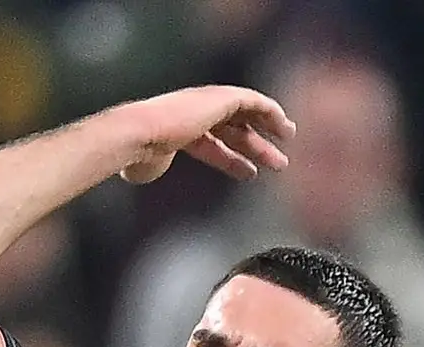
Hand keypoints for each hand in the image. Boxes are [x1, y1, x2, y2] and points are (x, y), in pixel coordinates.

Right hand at [115, 85, 293, 185]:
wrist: (140, 133)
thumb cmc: (137, 152)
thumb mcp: (144, 165)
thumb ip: (149, 166)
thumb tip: (145, 171)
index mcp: (176, 126)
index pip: (209, 142)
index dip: (230, 159)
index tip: (248, 172)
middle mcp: (194, 110)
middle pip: (232, 128)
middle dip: (254, 146)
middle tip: (276, 163)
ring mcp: (208, 101)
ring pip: (247, 115)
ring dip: (269, 132)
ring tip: (286, 149)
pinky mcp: (223, 97)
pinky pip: (255, 102)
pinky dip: (271, 113)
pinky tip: (284, 129)